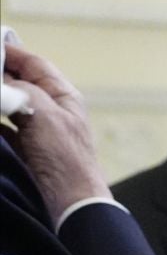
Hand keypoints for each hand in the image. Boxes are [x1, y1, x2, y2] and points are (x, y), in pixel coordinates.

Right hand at [2, 41, 111, 223]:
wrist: (72, 202)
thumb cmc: (66, 158)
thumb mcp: (45, 115)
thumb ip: (23, 91)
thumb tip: (4, 80)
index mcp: (63, 97)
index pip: (34, 64)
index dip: (10, 52)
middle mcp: (53, 110)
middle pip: (20, 82)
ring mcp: (41, 131)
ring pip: (11, 105)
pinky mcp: (29, 150)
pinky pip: (6, 129)